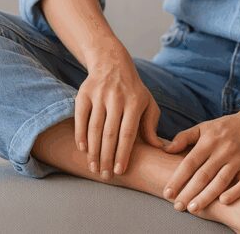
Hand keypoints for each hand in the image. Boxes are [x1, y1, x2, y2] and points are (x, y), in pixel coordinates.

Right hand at [75, 48, 166, 177]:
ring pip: (94, 128)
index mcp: (135, 102)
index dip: (123, 154)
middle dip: (107, 158)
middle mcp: (116, 98)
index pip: (128, 133)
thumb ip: (151, 126)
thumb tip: (158, 148)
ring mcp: (99, 95)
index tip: (119, 171)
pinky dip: (80, 135)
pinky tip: (83, 149)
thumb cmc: (133, 90)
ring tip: (94, 168)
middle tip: (105, 176)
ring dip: (93, 151)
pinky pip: (80, 118)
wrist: (112, 63)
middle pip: (110, 134)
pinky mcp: (84, 94)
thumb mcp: (148, 103)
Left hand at [161, 109, 239, 213]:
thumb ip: (183, 137)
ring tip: (193, 208)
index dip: (178, 178)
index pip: (190, 162)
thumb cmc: (223, 128)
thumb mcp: (203, 127)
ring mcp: (238, 160)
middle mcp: (223, 151)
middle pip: (204, 175)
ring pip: (221, 181)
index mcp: (209, 141)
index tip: (168, 192)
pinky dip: (235, 192)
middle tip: (177, 206)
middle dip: (189, 192)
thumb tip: (166, 149)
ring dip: (207, 196)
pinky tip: (223, 201)